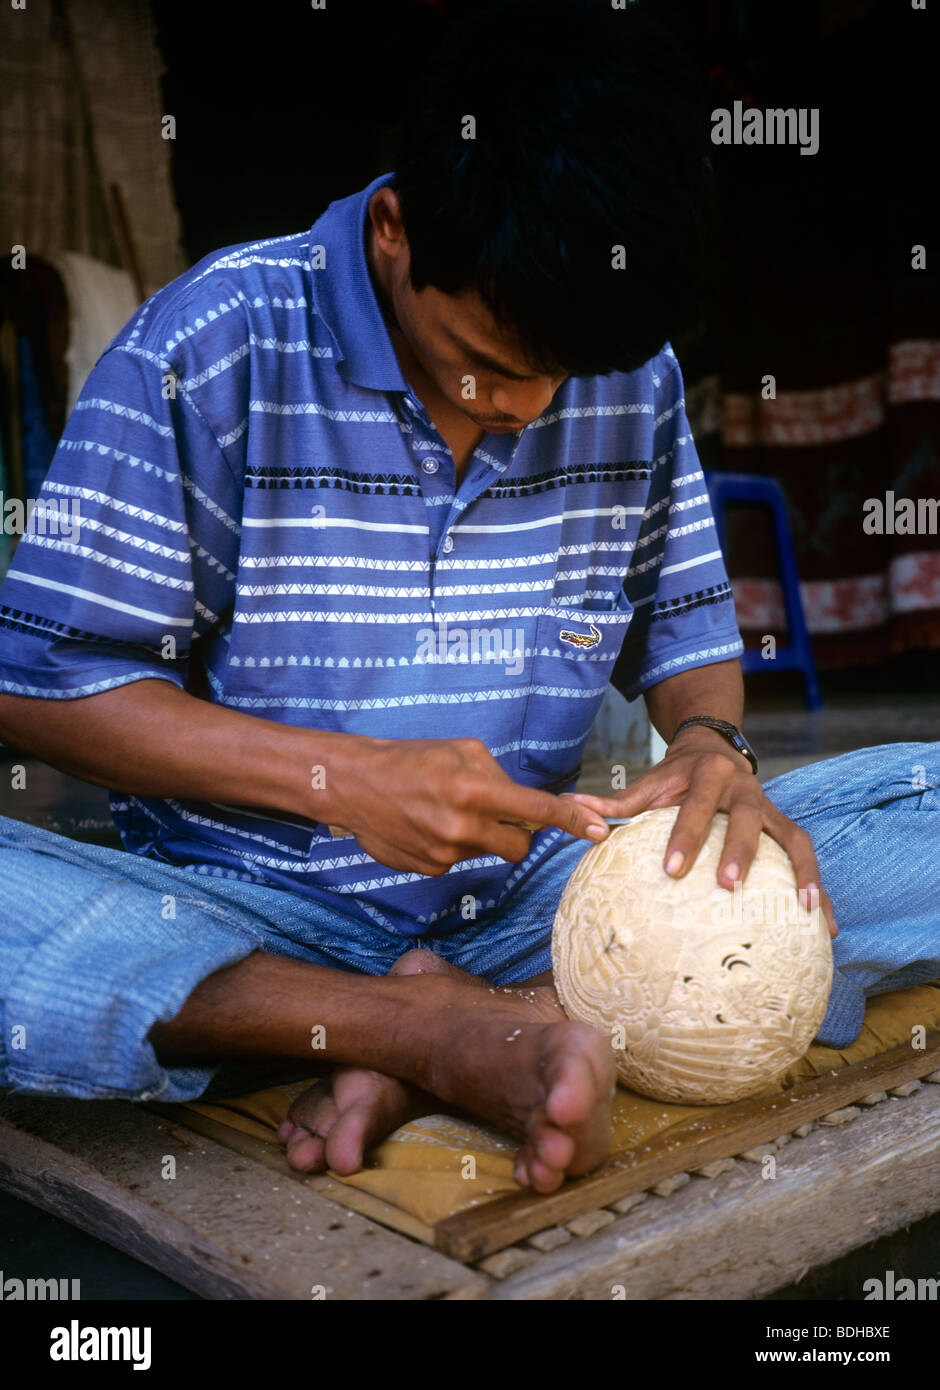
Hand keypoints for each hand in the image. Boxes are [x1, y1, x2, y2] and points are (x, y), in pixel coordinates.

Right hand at [325, 736, 608, 876]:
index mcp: (473, 789)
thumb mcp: (460, 750)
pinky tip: (426, 826)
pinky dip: (452, 846)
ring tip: (445, 812)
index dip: (569, 822)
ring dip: (478, 836)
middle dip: (516, 834)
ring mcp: (444, 853)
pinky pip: (458, 861)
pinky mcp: (429, 869)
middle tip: (494, 813)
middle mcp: (462, 826)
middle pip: (518, 847)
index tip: (597, 831)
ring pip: (486, 853)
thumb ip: (498, 776)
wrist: (354, 785)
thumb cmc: (411, 759)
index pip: (535, 811)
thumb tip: (524, 803)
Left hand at [564, 729, 837, 937]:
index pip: (696, 805)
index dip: (685, 835)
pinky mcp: (787, 825)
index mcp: (707, 775)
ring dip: (802, 873)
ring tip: (804, 910)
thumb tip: (571, 808)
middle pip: (748, 819)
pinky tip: (823, 922)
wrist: (714, 748)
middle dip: (740, 851)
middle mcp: (745, 788)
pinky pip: (808, 855)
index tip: (671, 869)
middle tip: (727, 886)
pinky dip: (817, 887)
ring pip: (794, 837)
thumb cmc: (674, 777)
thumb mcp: (647, 783)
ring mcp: (771, 807)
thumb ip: (614, 802)